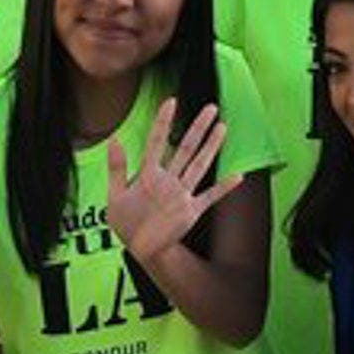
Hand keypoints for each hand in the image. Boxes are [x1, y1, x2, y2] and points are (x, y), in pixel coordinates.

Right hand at [105, 98, 244, 263]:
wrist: (145, 252)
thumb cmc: (128, 224)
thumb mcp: (113, 197)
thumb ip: (115, 168)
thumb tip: (114, 140)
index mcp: (147, 178)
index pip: (154, 143)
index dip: (162, 122)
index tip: (171, 101)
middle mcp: (167, 183)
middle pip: (185, 149)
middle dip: (199, 127)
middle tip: (211, 108)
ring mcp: (182, 196)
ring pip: (199, 165)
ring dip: (212, 146)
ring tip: (223, 127)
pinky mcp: (193, 210)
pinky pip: (211, 196)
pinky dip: (225, 187)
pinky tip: (239, 176)